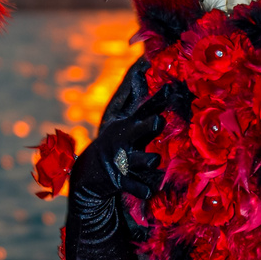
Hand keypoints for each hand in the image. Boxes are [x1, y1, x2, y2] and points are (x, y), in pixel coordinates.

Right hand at [70, 86, 168, 203]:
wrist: (89, 173)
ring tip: (154, 159)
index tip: (171, 88)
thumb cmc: (114, 139)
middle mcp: (125, 139)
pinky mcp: (118, 180)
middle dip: (148, 125)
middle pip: (138, 130)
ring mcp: (121, 160)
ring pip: (135, 160)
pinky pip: (131, 185)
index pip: (145, 109)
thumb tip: (142, 68)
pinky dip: (139, 189)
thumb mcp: (122, 117)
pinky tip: (150, 192)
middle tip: (159, 121)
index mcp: (129, 123)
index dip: (158, 99)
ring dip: (145, 160)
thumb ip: (134, 95)